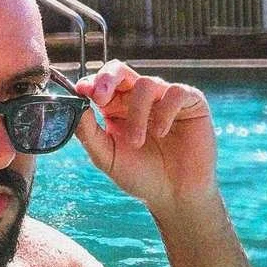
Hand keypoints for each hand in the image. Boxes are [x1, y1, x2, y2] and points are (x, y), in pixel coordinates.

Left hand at [74, 61, 216, 212]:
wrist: (174, 196)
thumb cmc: (140, 176)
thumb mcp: (107, 157)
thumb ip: (89, 133)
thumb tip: (76, 107)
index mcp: (115, 107)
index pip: (100, 83)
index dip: (91, 83)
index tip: (82, 92)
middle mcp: (138, 98)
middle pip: (120, 70)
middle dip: (107, 79)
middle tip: (100, 98)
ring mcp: (164, 98)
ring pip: (146, 84)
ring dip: (137, 113)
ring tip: (137, 142)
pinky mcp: (191, 102)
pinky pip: (176, 91)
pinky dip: (165, 110)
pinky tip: (161, 132)